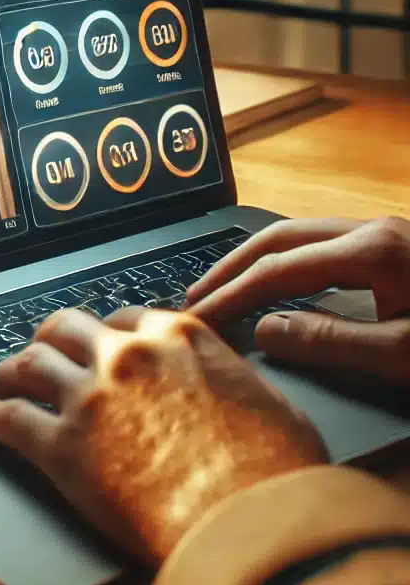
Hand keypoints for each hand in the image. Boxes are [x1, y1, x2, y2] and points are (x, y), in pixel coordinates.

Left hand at [0, 307, 325, 563]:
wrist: (254, 524)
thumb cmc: (276, 472)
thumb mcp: (267, 401)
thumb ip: (228, 378)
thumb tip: (226, 384)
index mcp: (176, 337)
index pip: (123, 318)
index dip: (103, 333)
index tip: (96, 344)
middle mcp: (125, 355)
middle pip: (65, 329)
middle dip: (50, 341)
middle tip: (42, 355)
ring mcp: (89, 397)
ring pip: (29, 365)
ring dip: (11, 373)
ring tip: (2, 383)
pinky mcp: (62, 447)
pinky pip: (7, 420)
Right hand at [185, 217, 409, 385]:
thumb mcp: (406, 354)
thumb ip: (334, 342)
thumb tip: (267, 332)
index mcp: (373, 250)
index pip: (278, 269)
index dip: (231, 294)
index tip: (198, 318)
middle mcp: (373, 230)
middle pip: (279, 238)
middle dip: (231, 267)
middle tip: (196, 297)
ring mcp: (384, 235)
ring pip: (299, 237)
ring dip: (255, 261)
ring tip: (225, 287)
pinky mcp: (394, 248)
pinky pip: (321, 246)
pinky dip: (285, 262)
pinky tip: (278, 282)